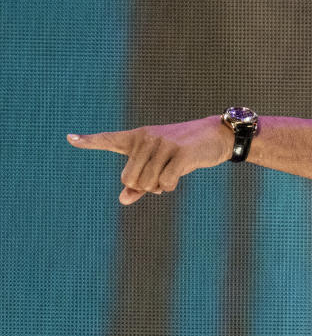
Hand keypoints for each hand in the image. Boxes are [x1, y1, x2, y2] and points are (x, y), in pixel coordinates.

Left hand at [67, 115, 233, 204]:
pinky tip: (177, 178)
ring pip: (147, 183)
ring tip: (169, 176)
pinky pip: (165, 182)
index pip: (109, 139)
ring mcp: (163, 144)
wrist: (217, 136)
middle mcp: (147, 138)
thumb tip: (123, 199)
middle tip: (159, 178)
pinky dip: (170, 187)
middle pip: (129, 179)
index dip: (88, 141)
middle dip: (144, 187)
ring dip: (158, 188)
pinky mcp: (180, 153)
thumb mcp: (160, 164)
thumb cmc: (184, 152)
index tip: (70, 138)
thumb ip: (139, 183)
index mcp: (138, 138)